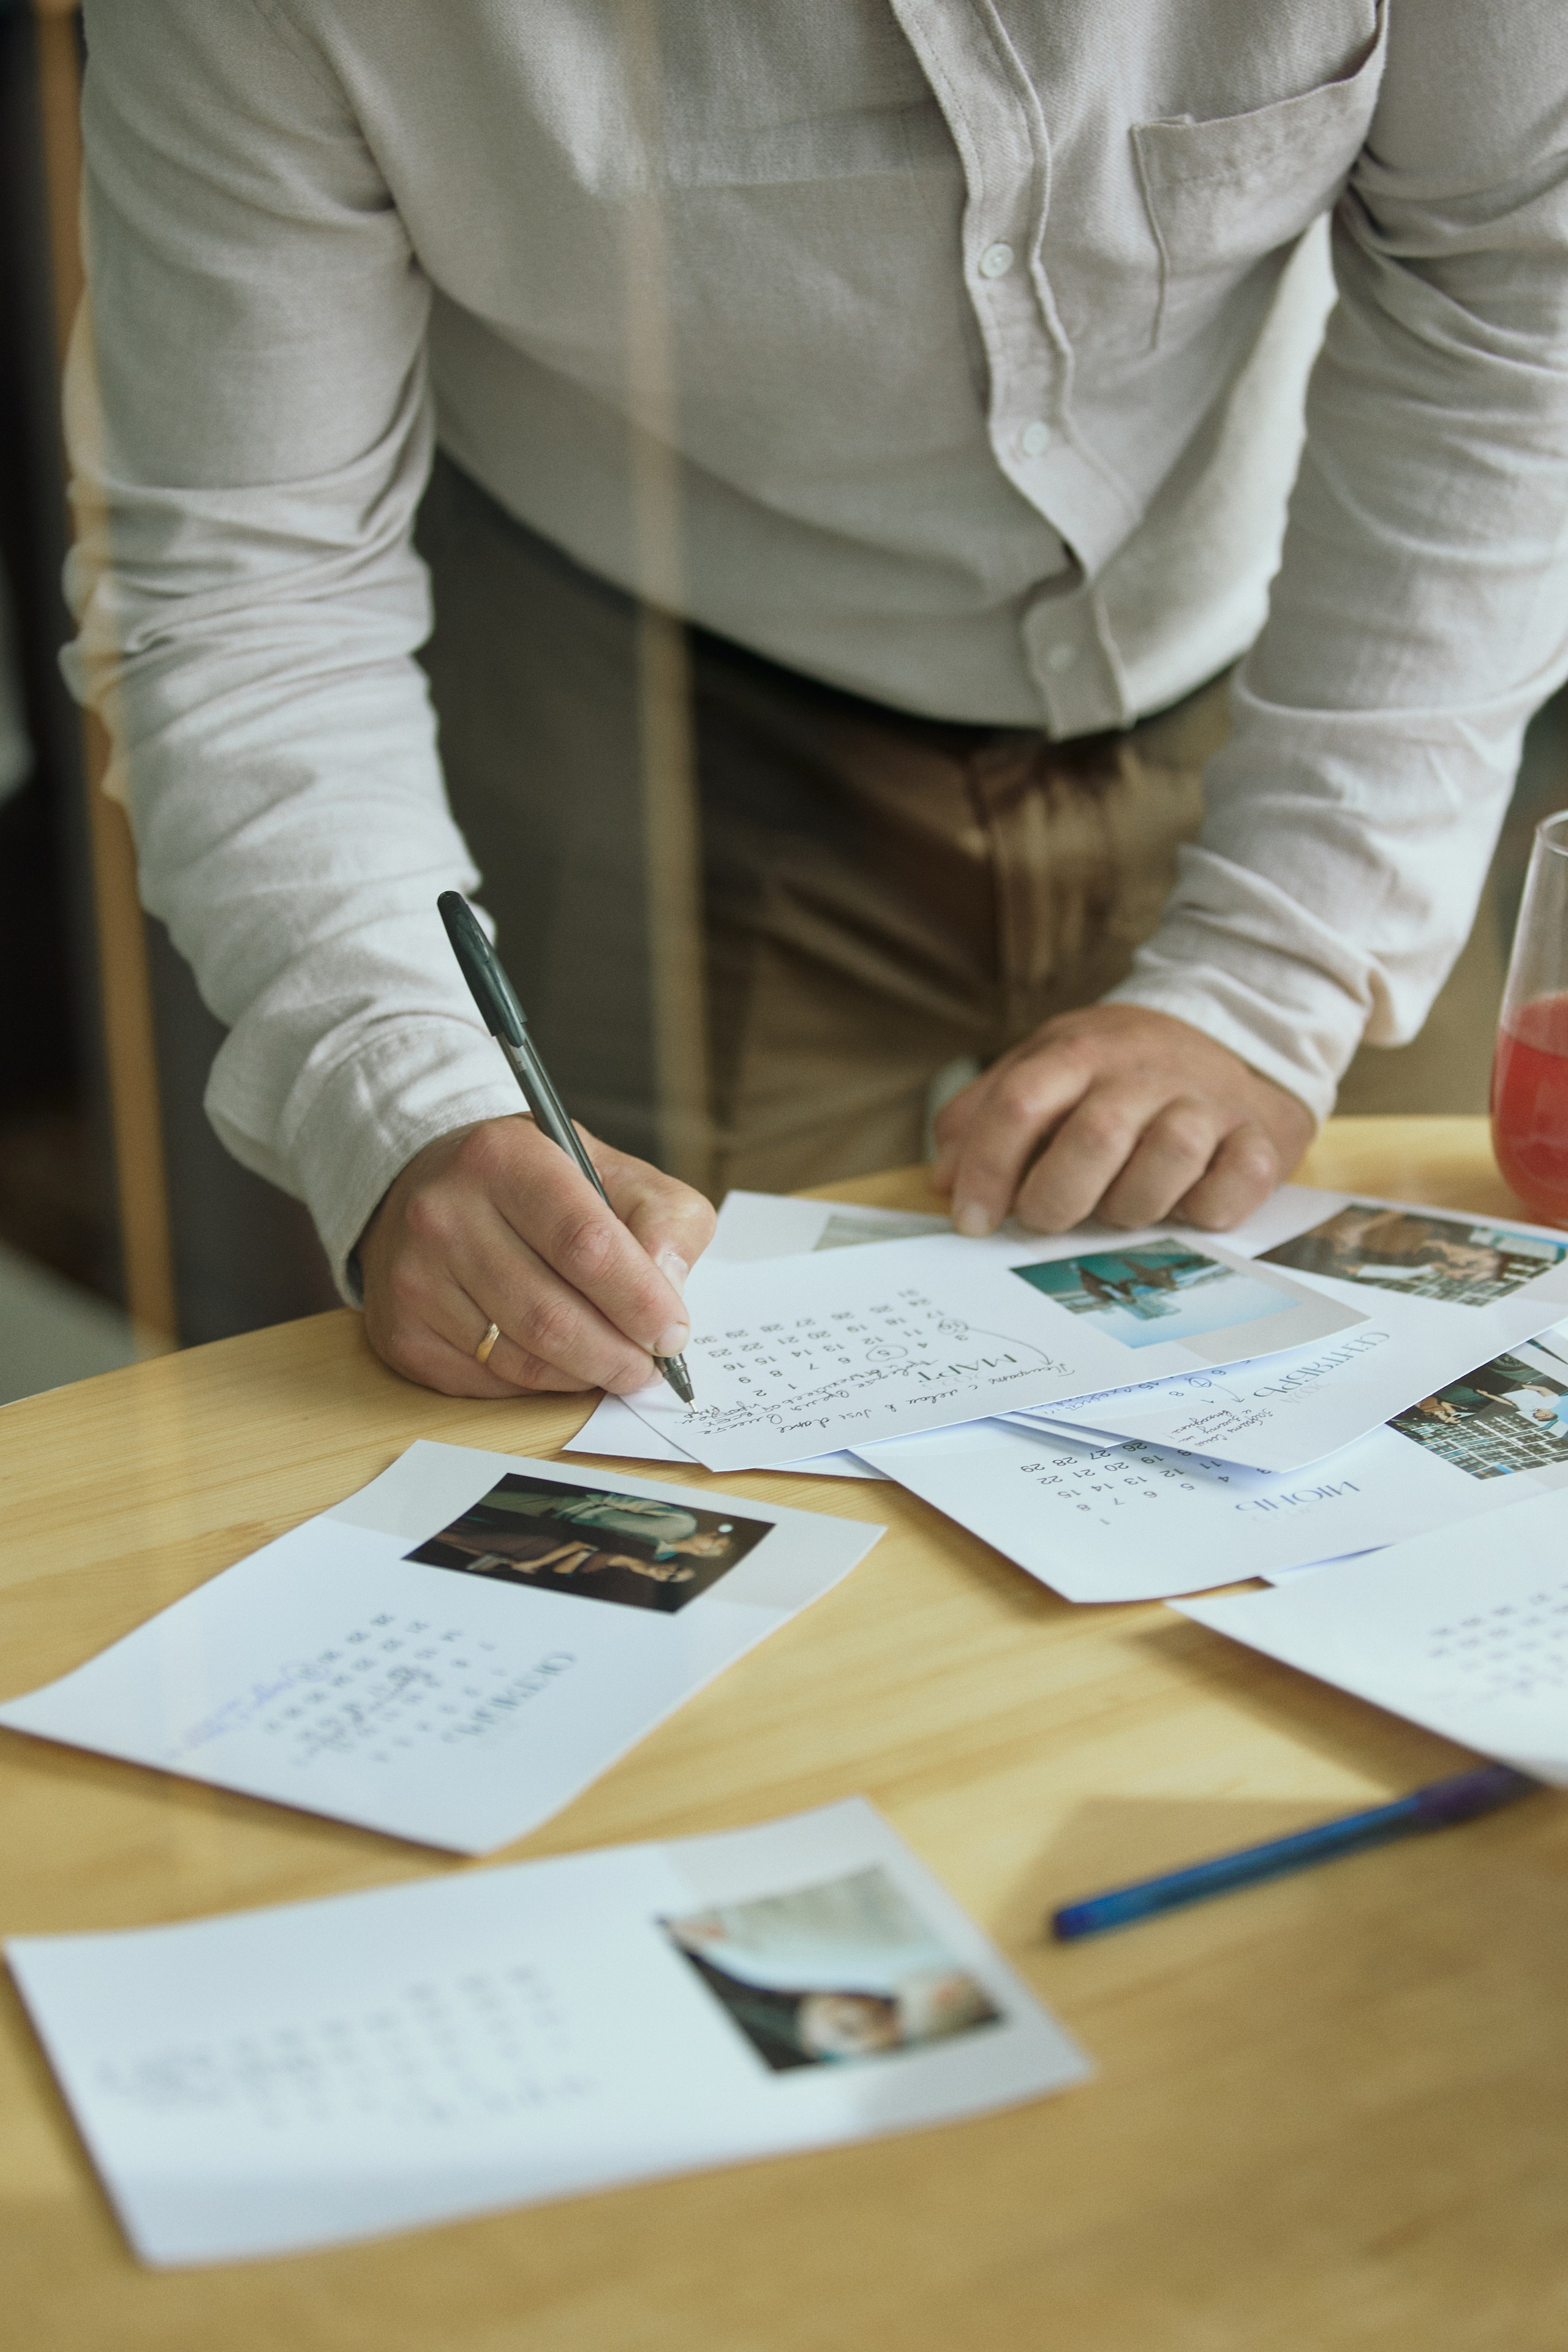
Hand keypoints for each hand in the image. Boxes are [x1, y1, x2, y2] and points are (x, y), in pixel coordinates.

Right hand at [358, 1117, 714, 1397]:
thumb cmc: (539, 1185)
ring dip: (583, 1376)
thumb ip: (663, 1220)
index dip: (640, 1300)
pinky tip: (557, 1362)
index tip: (673, 1332)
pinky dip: (538, 1385)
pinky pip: (488, 1384)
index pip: (586, 1244)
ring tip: (614, 1364)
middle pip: (552, 1317)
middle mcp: (444, 1213)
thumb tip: (668, 1295)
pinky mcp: (401, 1332)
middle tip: (651, 1366)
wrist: (431, 1190)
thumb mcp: (612, 1170)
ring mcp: (414, 1278)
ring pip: (521, 1361)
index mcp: (504, 1157)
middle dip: (618, 1356)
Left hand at [931, 1004, 1312, 1235]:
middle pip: (1094, 1136)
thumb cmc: (1120, 1072)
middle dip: (1057, 1198)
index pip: (1020, 1104)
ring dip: (1133, 1205)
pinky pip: (1233, 1187)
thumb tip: (944, 1180)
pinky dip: (1206, 1210)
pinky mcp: (1260, 1137)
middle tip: (1047, 1219)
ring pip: (1167, 1160)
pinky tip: (1189, 1207)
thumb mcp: (1046, 1068)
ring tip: (1122, 1206)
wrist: (1234, 1036)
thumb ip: (986, 1115)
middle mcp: (1145, 1070)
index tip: (973, 1222)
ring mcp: (1207, 1101)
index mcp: (1080, 1051)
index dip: (987, 1170)